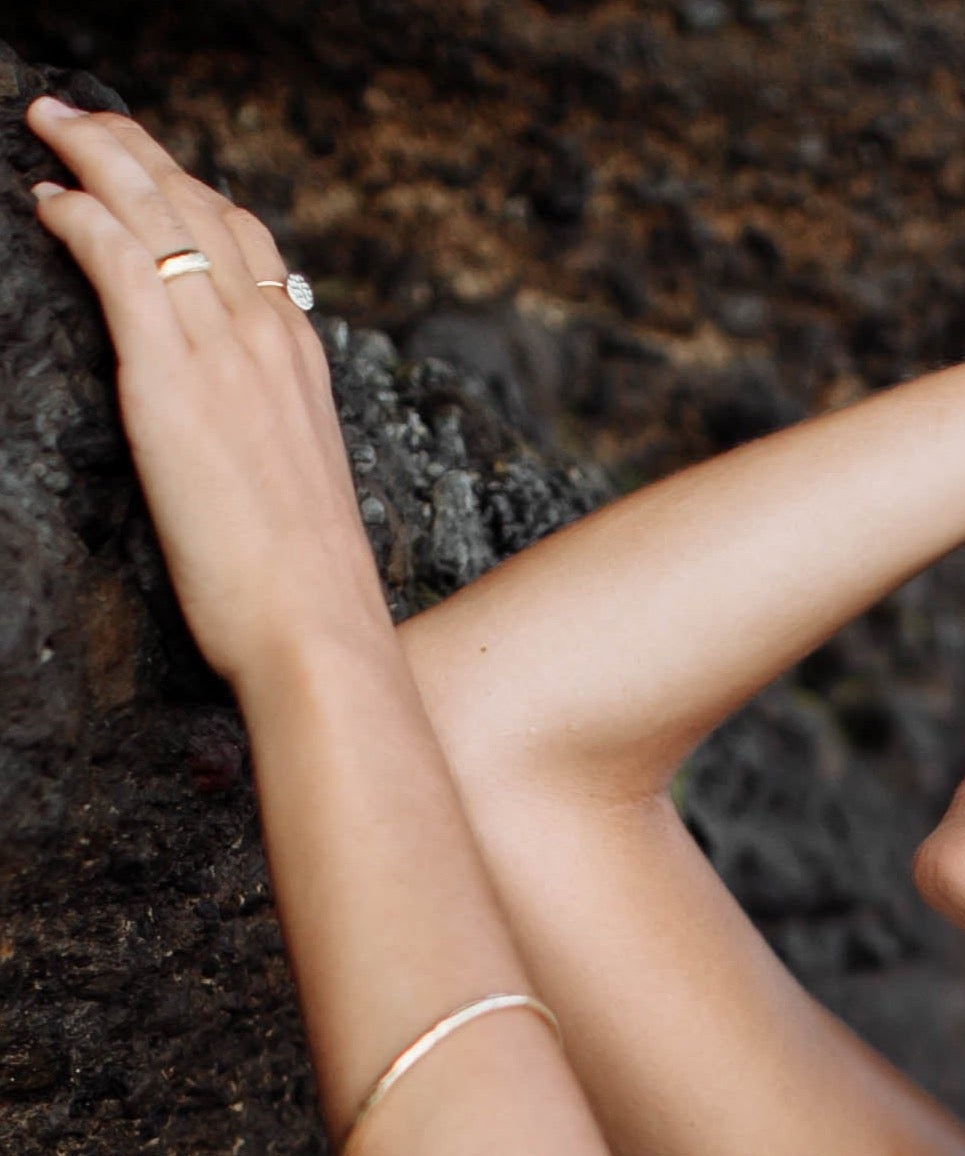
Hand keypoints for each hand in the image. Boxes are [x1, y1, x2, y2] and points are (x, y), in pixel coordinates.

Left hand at [24, 96, 398, 691]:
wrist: (317, 629)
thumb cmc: (309, 592)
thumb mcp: (302, 497)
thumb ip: (272, 444)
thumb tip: (247, 440)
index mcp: (304, 368)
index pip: (250, 248)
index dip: (195, 196)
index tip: (153, 174)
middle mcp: (270, 343)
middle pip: (201, 211)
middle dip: (136, 149)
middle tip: (79, 118)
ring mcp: (223, 355)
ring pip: (159, 215)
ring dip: (99, 156)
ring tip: (52, 128)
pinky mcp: (171, 378)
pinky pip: (123, 262)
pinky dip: (82, 217)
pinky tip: (49, 204)